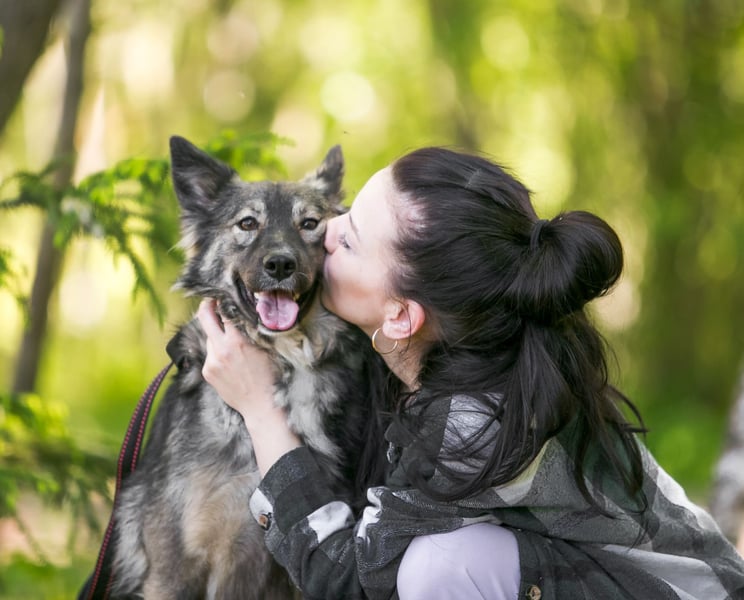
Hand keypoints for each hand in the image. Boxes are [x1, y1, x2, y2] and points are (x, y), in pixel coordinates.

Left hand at [197, 298, 275, 420]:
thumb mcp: (267, 348)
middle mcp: (221, 349)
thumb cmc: (270, 376)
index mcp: (238, 341)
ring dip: (217, 335)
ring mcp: (212, 361)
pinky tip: (231, 361)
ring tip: (232, 343)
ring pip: (209, 338)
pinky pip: (210, 354)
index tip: (224, 294)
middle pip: (204, 317)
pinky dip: (217, 352)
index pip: (224, 310)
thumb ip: (254, 329)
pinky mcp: (207, 372)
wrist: (261, 405)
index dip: (224, 299)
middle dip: (206, 306)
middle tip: (211, 301)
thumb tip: (247, 310)